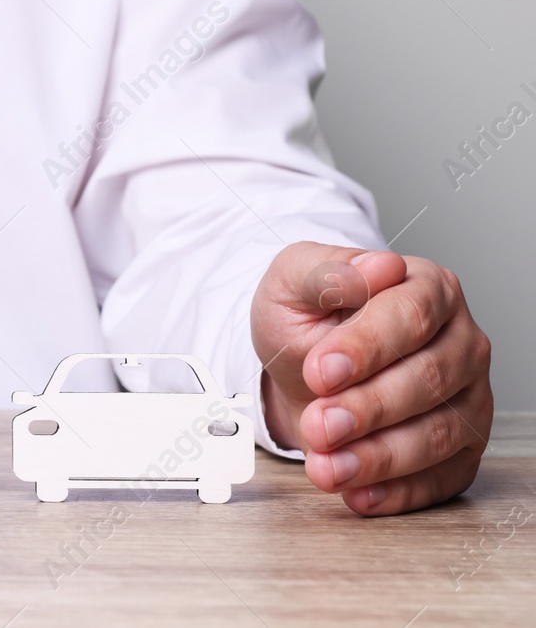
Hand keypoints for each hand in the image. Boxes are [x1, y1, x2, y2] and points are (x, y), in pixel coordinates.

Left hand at [251, 242, 491, 515]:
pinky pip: (441, 480)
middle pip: (429, 379)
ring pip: (439, 435)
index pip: (411, 316)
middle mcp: (459, 343)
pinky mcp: (460, 450)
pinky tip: (356, 494)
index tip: (320, 371)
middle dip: (368, 408)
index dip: (366, 347)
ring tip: (324, 467)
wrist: (303, 366)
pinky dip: (398, 493)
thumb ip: (326, 273)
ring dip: (378, 458)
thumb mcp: (294, 281)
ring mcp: (467, 399)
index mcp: (428, 289)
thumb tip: (375, 267)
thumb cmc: (307, 317)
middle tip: (318, 425)